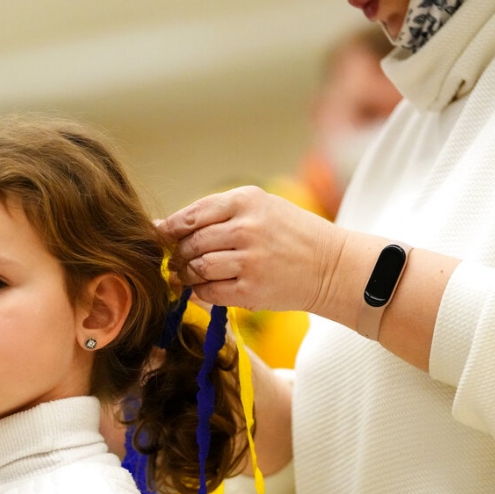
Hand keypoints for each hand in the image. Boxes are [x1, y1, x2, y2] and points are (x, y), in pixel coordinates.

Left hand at [159, 185, 345, 312]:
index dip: (170, 228)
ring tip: (190, 274)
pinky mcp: (252, 290)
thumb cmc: (291, 235)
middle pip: (191, 243)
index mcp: (246, 201)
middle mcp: (247, 228)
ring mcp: (250, 260)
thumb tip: (165, 226)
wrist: (332, 266)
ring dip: (187, 274)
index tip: (162, 236)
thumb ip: (217, 214)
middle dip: (179, 254)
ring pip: (198, 268)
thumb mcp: (261, 208)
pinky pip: (210, 291)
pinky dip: (201, 292)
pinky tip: (206, 288)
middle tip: (179, 260)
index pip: (192, 215)